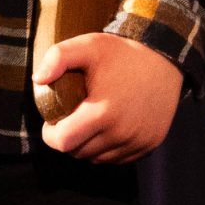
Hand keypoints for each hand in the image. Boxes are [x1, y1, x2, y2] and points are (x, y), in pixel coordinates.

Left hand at [37, 32, 184, 162]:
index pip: (63, 143)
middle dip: (68, 140)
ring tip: (88, 124)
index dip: (51, 135)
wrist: (166, 60)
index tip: (52, 121)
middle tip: (70, 119)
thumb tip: (38, 80)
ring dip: (87, 146)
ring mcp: (137, 142)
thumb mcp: (88, 45)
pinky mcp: (149, 145)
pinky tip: (108, 129)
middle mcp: (121, 133)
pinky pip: (118, 158)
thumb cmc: (123, 53)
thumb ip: (58, 58)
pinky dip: (108, 149)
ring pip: (98, 158)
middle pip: (78, 152)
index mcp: (103, 113)